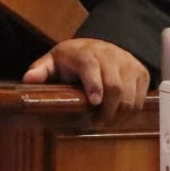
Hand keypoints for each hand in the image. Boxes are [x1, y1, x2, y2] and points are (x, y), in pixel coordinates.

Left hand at [23, 38, 148, 123]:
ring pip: (130, 95)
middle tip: (95, 123)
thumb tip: (28, 80)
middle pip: (115, 85)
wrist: (101, 46)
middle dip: (106, 110)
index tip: (93, 103)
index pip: (91, 65)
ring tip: (105, 121)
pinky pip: (140, 99)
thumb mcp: (53, 62)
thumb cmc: (73, 60)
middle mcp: (109, 54)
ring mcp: (128, 63)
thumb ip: (40, 70)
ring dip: (118, 114)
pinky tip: (117, 116)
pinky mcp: (141, 73)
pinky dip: (129, 113)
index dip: (94, 84)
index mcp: (84, 52)